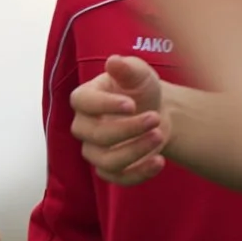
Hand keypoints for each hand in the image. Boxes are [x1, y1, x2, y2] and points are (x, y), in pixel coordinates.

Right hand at [72, 55, 168, 184]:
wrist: (156, 111)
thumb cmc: (141, 89)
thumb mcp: (139, 74)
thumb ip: (127, 68)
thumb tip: (114, 61)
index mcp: (85, 99)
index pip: (81, 102)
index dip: (103, 105)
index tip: (131, 104)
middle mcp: (84, 126)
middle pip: (94, 134)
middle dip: (127, 129)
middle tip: (154, 118)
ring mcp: (95, 150)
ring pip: (105, 160)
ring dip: (135, 151)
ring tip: (160, 135)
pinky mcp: (110, 169)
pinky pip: (118, 179)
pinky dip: (139, 173)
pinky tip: (160, 161)